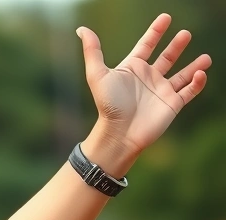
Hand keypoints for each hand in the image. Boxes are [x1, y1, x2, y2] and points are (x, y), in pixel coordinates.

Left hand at [78, 14, 211, 160]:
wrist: (119, 132)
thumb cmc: (107, 104)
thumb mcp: (98, 75)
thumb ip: (93, 51)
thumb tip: (82, 29)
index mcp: (132, 69)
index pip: (146, 45)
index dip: (155, 32)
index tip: (166, 17)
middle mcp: (148, 78)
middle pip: (166, 57)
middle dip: (176, 45)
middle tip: (185, 33)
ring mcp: (161, 91)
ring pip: (182, 74)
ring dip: (194, 65)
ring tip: (206, 57)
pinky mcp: (172, 104)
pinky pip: (189, 91)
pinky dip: (197, 82)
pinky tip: (200, 73)